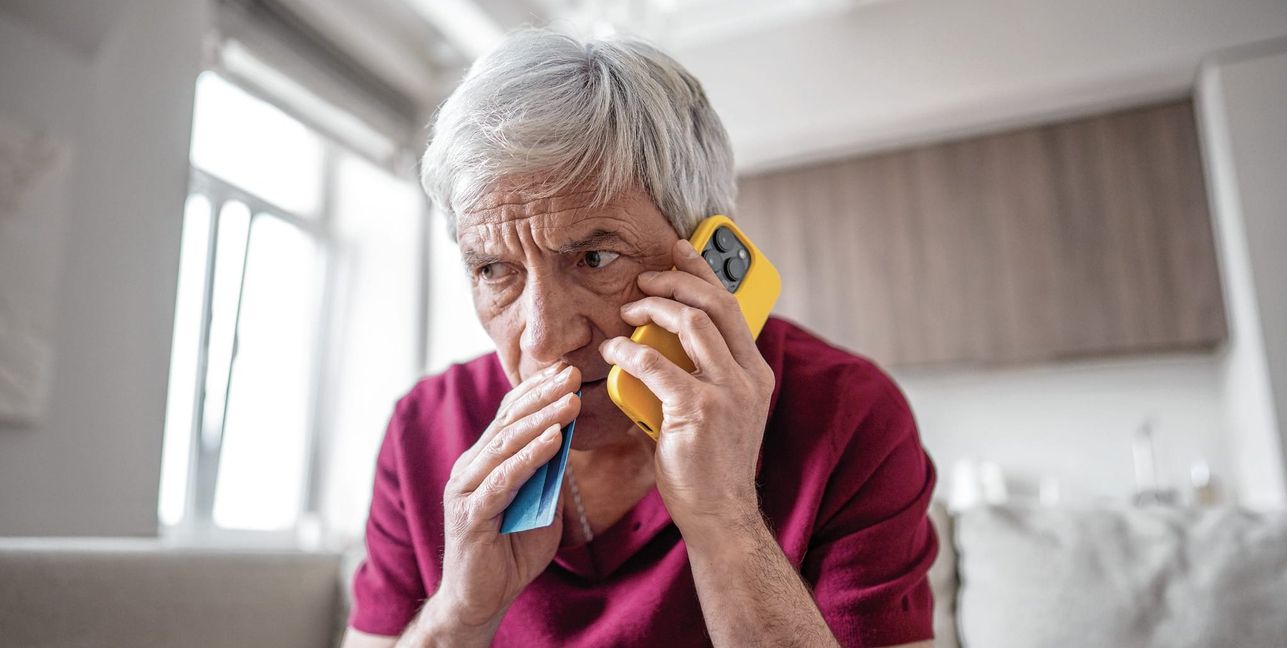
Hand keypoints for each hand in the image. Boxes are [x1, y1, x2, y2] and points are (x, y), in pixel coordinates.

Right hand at [435, 362, 580, 630]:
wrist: (481, 599)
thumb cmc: (510, 552)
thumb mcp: (540, 505)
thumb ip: (548, 475)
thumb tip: (568, 439)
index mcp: (483, 461)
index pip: (510, 415)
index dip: (537, 389)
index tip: (566, 369)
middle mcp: (470, 468)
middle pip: (508, 421)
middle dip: (542, 394)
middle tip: (572, 372)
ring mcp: (467, 490)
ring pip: (507, 444)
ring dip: (542, 420)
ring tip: (571, 401)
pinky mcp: (471, 515)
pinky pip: (504, 479)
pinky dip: (530, 457)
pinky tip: (554, 440)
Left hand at [599, 238, 774, 536]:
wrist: (720, 515)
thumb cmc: (710, 466)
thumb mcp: (718, 411)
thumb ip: (698, 375)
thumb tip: (659, 342)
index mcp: (756, 374)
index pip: (733, 307)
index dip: (705, 272)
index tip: (681, 250)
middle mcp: (749, 377)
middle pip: (715, 305)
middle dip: (676, 281)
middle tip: (644, 280)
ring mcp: (728, 393)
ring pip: (690, 325)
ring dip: (652, 310)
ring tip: (627, 312)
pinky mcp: (700, 411)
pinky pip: (656, 365)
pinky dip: (629, 351)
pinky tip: (612, 351)